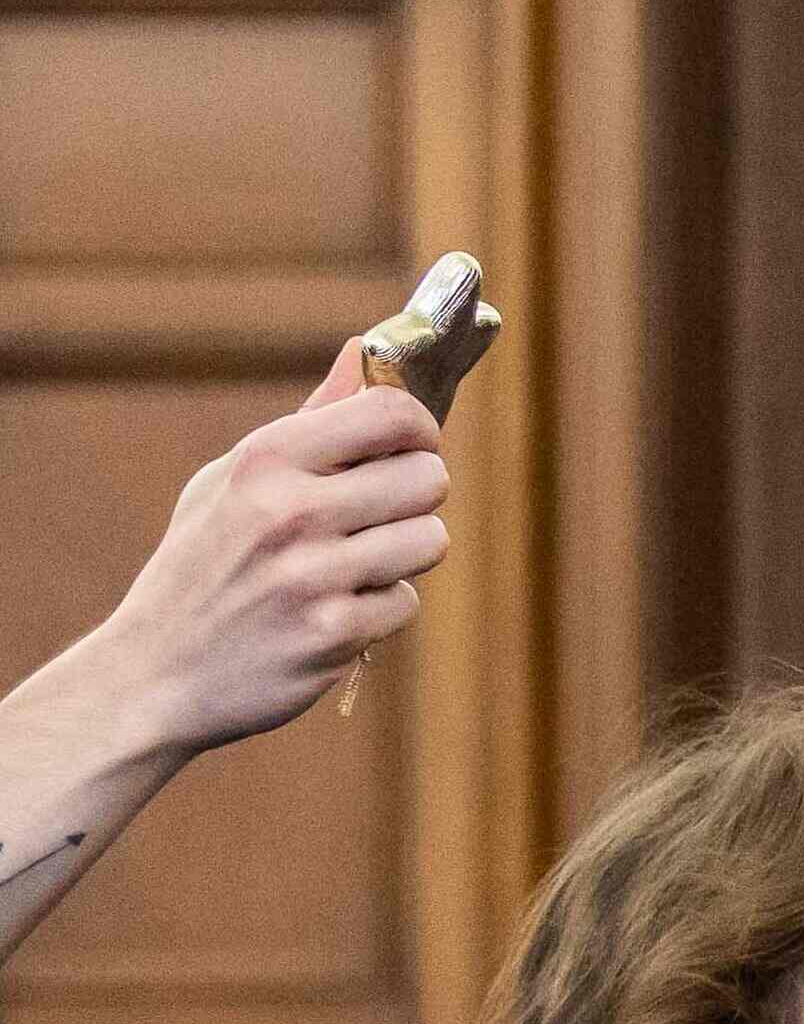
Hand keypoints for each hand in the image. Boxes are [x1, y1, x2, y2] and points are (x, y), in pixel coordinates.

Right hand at [79, 347, 449, 756]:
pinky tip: (332, 612)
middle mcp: (290, 510)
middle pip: (429, 477)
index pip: (392, 414)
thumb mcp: (232, 480)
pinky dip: (380, 610)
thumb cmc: (202, 564)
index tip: (409, 450)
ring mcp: (312, 574)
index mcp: (265, 459)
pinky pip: (407, 603)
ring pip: (430, 540)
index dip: (420, 431)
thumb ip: (309, 421)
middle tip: (377, 517)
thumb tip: (362, 351)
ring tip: (351, 566)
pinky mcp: (333, 633)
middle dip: (415, 498)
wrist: (153, 672)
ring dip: (404, 556)